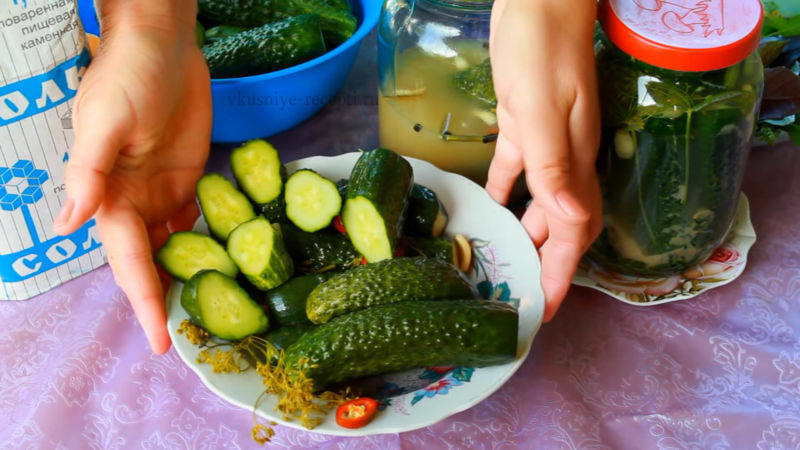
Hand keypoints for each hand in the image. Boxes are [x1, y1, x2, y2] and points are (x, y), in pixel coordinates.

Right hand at [53, 1, 210, 352]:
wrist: (164, 47)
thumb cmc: (127, 78)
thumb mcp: (103, 121)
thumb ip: (88, 172)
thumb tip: (69, 223)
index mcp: (110, 198)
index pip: (127, 260)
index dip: (142, 300)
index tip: (160, 340)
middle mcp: (135, 203)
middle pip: (150, 264)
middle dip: (165, 301)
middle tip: (193, 339)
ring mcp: (164, 193)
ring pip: (176, 248)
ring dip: (189, 279)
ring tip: (213, 315)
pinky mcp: (192, 180)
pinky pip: (200, 221)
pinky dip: (210, 245)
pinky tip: (227, 267)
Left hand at [486, 0, 601, 320]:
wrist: (540, 0)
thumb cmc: (542, 49)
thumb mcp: (544, 109)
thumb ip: (553, 165)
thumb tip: (570, 221)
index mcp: (572, 163)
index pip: (572, 232)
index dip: (560, 273)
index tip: (545, 309)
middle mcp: (563, 160)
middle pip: (557, 226)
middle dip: (543, 265)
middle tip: (520, 297)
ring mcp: (543, 143)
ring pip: (537, 205)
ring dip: (524, 235)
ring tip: (503, 265)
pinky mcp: (521, 126)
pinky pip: (515, 172)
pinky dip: (502, 195)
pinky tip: (487, 210)